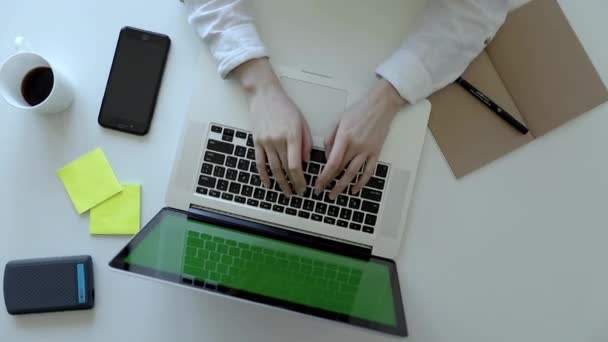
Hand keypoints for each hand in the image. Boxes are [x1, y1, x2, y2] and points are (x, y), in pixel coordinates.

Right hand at [234, 58, 311, 195]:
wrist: (264, 94)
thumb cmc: (285, 106)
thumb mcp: (302, 122)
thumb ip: (306, 142)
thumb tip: (306, 161)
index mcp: (292, 136)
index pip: (295, 165)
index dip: (300, 180)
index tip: (304, 187)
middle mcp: (278, 140)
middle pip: (285, 169)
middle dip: (292, 184)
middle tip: (296, 193)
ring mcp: (265, 142)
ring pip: (273, 168)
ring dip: (279, 183)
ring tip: (285, 192)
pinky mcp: (256, 141)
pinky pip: (260, 162)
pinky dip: (264, 175)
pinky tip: (268, 184)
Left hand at [315, 78, 405, 198]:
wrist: (381, 105)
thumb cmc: (359, 110)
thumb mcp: (338, 121)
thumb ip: (329, 139)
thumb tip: (328, 157)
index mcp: (344, 138)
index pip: (332, 163)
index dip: (324, 177)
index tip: (318, 185)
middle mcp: (356, 146)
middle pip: (342, 170)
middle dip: (331, 184)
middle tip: (323, 193)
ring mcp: (367, 150)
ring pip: (354, 174)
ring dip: (344, 186)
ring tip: (336, 194)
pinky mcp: (376, 152)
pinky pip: (369, 171)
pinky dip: (362, 182)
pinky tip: (355, 189)